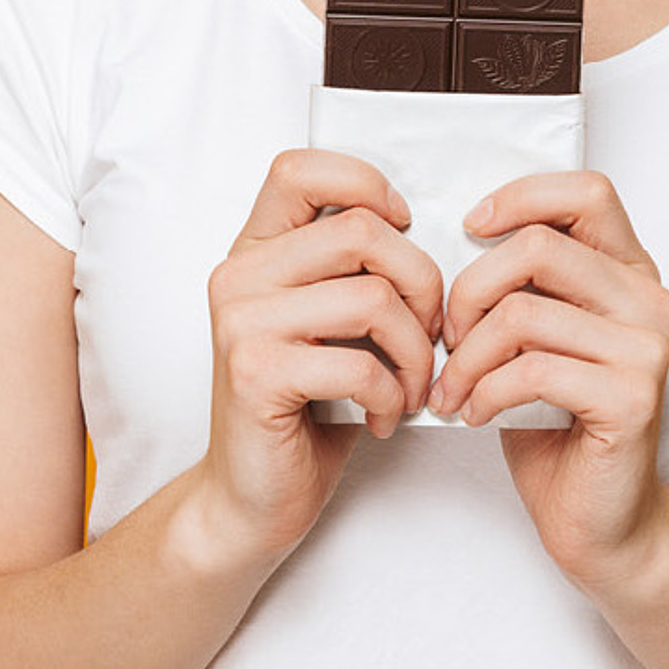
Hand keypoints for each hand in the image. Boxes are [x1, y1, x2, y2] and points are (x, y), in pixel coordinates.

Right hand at [196, 149, 443, 570]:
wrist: (250, 500)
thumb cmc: (304, 408)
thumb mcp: (324, 321)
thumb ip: (350, 270)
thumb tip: (427, 231)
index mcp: (255, 251)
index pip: (299, 169)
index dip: (364, 184)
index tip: (402, 228)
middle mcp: (239, 276)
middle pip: (363, 232)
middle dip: (422, 285)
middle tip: (429, 336)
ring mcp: (242, 323)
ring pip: (374, 298)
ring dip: (416, 352)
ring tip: (410, 386)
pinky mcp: (256, 374)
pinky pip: (362, 364)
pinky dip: (394, 396)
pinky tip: (385, 417)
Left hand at [428, 170, 668, 587]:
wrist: (600, 521)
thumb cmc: (555, 423)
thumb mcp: (536, 335)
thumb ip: (522, 282)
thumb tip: (455, 232)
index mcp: (630, 271)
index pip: (587, 191)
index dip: (521, 197)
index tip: (470, 228)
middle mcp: (649, 300)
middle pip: (538, 247)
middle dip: (468, 291)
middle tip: (446, 338)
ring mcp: (646, 348)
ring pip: (522, 312)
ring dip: (466, 356)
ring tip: (453, 388)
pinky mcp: (633, 396)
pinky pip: (530, 370)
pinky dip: (483, 392)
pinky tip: (472, 414)